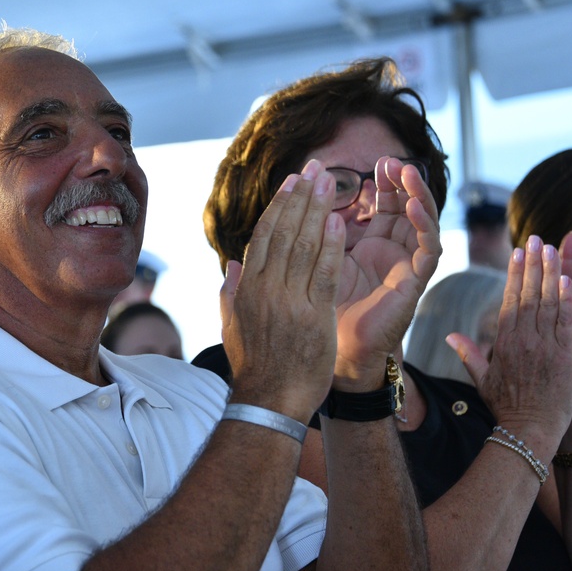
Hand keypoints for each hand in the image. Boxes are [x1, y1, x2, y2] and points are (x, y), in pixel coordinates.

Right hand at [220, 159, 344, 420]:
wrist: (269, 402)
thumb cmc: (254, 367)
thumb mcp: (233, 327)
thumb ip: (232, 293)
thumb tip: (233, 265)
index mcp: (247, 288)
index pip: (264, 236)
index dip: (280, 206)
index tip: (292, 182)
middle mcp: (265, 288)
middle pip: (284, 232)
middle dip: (301, 196)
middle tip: (316, 168)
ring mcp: (288, 301)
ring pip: (303, 245)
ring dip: (318, 210)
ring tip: (330, 182)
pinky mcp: (313, 316)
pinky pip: (323, 273)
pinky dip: (330, 245)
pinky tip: (339, 221)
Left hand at [336, 156, 440, 388]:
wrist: (336, 347)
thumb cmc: (327, 304)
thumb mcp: (322, 256)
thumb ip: (321, 227)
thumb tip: (305, 189)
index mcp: (373, 241)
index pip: (385, 202)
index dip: (383, 182)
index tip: (379, 162)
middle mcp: (394, 249)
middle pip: (407, 205)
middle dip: (401, 181)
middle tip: (392, 161)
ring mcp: (407, 264)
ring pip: (424, 220)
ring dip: (417, 195)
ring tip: (407, 173)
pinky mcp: (416, 281)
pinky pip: (428, 248)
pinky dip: (424, 225)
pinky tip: (412, 206)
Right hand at [449, 236, 571, 441]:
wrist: (529, 430)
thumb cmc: (506, 407)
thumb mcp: (482, 379)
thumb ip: (468, 353)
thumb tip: (449, 336)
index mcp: (503, 341)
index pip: (510, 298)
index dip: (515, 273)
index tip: (518, 251)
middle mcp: (522, 338)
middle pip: (529, 292)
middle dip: (533, 263)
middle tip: (537, 238)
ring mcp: (543, 345)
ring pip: (547, 301)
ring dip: (551, 272)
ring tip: (555, 248)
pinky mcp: (563, 354)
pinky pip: (565, 320)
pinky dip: (567, 298)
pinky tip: (568, 278)